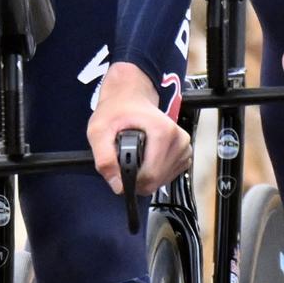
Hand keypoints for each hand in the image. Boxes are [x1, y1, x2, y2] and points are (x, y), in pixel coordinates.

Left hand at [87, 62, 189, 196]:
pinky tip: (146, 162)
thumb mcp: (99, 131)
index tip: (119, 170)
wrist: (132, 97)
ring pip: (163, 180)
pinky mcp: (185, 152)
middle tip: (124, 163)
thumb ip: (104, 158)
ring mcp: (184, 146)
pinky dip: (156, 175)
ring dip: (145, 178)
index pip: (150, 175)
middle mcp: (179, 139)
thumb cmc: (117, 111)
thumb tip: (117, 185)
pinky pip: (170, 175)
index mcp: (163, 132)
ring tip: (134, 159)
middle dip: (136, 179)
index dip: (130, 180)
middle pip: (157, 180)